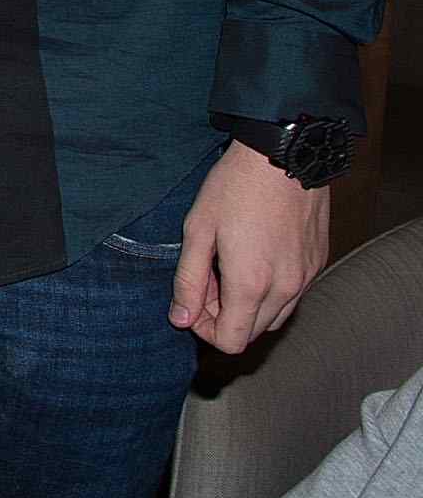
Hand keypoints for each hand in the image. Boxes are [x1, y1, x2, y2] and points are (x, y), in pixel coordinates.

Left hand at [171, 141, 329, 352]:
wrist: (284, 156)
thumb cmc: (235, 188)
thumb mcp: (197, 231)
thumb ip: (188, 281)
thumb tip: (179, 320)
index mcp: (251, 284)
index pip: (231, 341)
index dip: (205, 330)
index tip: (193, 301)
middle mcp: (286, 289)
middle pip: (252, 332)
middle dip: (223, 316)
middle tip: (208, 278)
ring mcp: (307, 277)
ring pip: (275, 317)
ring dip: (248, 305)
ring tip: (229, 266)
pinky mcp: (318, 263)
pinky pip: (293, 295)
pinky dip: (271, 290)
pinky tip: (255, 256)